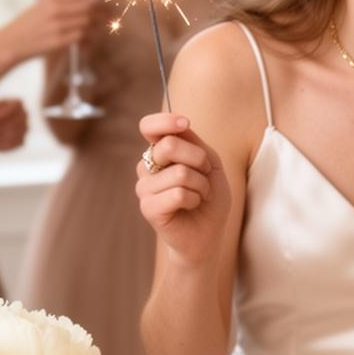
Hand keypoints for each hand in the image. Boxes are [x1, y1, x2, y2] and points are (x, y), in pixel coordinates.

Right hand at [0, 0, 102, 64]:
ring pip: (87, 21)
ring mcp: (57, 26)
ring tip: (102, 24)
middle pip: (88, 6)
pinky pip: (82, 36)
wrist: (11, 42)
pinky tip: (91, 36)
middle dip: (103, 8)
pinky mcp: (59, 41)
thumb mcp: (42, 4)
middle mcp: (55, 9)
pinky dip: (89, 35)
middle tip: (111, 11)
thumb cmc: (29, 23)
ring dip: (97, 23)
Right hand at [136, 111, 231, 265]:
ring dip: (201, 185)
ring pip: (180, 173)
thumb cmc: (208, 198)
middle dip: (199, 158)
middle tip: (205, 174)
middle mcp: (146, 167)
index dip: (166, 121)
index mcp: (158, 153)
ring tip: (199, 195)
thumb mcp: (209, 163)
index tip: (185, 123)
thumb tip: (180, 125)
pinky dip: (195, 199)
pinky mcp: (148, 207)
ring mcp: (144, 188)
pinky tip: (192, 206)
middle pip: (168, 145)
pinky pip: (178, 193)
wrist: (208, 234)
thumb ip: (194, 142)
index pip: (149, 127)